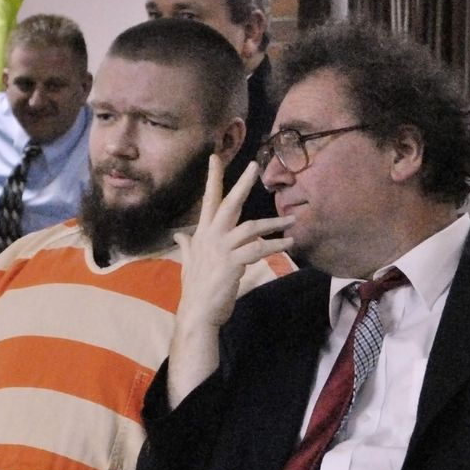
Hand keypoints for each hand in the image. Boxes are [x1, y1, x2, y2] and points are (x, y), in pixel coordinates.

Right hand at [174, 156, 293, 329]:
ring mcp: (222, 248)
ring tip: (292, 219)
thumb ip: (186, 246)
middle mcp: (211, 236)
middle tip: (255, 166)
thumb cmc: (195, 289)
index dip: (212, 178)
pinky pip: (258, 248)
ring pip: (251, 227)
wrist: (197, 312)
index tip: (215, 158)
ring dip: (274, 222)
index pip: (208, 200)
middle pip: (229, 203)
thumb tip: (178, 235)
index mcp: (202, 234)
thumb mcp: (188, 263)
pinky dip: (275, 244)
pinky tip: (288, 243)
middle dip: (242, 183)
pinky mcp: (233, 262)